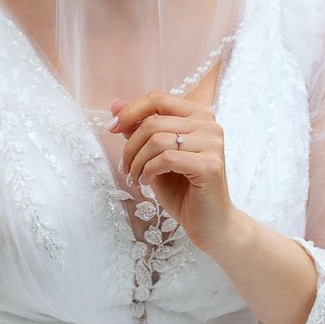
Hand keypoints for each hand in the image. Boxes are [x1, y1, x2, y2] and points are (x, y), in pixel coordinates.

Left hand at [110, 92, 238, 254]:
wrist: (210, 224)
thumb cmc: (182, 190)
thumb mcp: (154, 156)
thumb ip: (139, 129)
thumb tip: (114, 105)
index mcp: (198, 115)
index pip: (158, 99)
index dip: (130, 111)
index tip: (112, 129)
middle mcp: (210, 124)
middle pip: (153, 121)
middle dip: (130, 146)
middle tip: (125, 168)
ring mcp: (212, 144)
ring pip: (157, 140)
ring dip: (137, 161)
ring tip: (136, 177)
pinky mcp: (210, 165)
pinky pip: (166, 159)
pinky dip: (149, 171)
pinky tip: (147, 182)